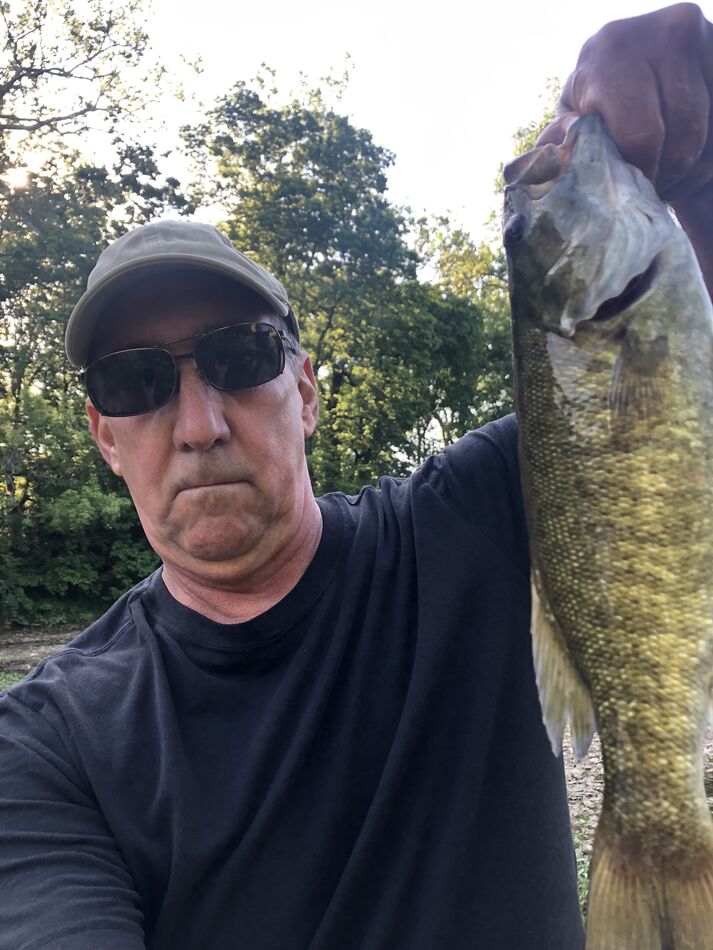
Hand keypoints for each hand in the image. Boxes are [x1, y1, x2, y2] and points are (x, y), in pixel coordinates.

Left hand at [537, 3, 712, 203]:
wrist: (649, 70)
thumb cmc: (601, 103)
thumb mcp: (574, 117)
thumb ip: (561, 138)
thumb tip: (554, 155)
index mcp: (612, 47)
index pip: (640, 135)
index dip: (636, 171)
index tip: (626, 183)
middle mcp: (666, 31)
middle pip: (681, 139)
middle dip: (663, 174)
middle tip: (648, 185)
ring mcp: (707, 38)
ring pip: (707, 142)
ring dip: (687, 172)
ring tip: (665, 175)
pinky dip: (706, 162)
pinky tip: (686, 161)